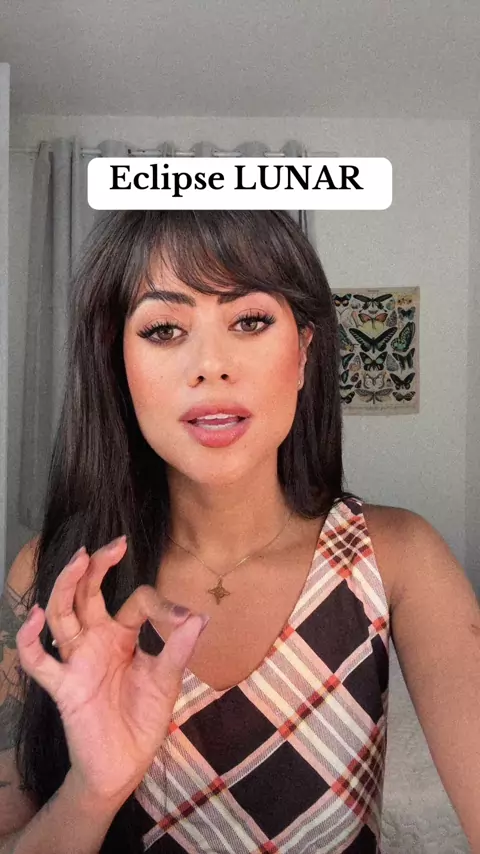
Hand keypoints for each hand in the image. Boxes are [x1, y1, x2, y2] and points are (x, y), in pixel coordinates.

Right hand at [16, 536, 208, 807]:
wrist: (126, 764)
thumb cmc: (144, 717)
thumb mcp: (167, 681)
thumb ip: (177, 650)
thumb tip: (200, 617)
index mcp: (123, 634)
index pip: (135, 601)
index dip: (160, 606)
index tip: (184, 621)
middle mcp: (96, 640)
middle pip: (87, 593)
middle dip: (96, 567)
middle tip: (109, 545)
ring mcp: (77, 661)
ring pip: (62, 615)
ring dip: (66, 587)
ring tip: (77, 561)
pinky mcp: (64, 687)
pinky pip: (39, 662)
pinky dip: (30, 641)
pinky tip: (34, 618)